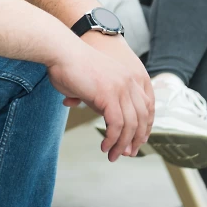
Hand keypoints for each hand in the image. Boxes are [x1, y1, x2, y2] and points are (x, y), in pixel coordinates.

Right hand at [81, 30, 154, 155]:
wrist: (60, 51)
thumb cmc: (69, 66)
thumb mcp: (93, 84)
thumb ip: (102, 100)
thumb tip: (105, 117)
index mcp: (128, 77)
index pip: (146, 106)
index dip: (144, 126)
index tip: (135, 141)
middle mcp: (129, 82)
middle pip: (142, 118)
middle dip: (136, 139)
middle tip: (127, 153)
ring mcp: (121, 88)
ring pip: (130, 125)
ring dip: (122, 144)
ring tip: (113, 155)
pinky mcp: (109, 95)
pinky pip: (117, 125)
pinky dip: (112, 139)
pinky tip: (105, 146)